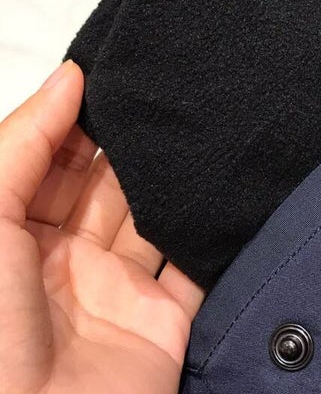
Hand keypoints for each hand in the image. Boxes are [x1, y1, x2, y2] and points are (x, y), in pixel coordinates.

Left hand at [0, 60, 203, 393]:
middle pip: (111, 185)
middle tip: (169, 97)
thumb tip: (69, 76)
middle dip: (136, 145)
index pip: (59, 161)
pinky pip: (196, 263)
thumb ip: (26, 144)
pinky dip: (212, 230)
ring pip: (156, 216)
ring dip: (176, 180)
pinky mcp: (166, 317)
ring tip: (203, 129)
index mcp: (18, 235)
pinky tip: (228, 187)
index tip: (121, 77)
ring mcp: (121, 288)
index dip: (84, 120)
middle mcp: (70, 258)